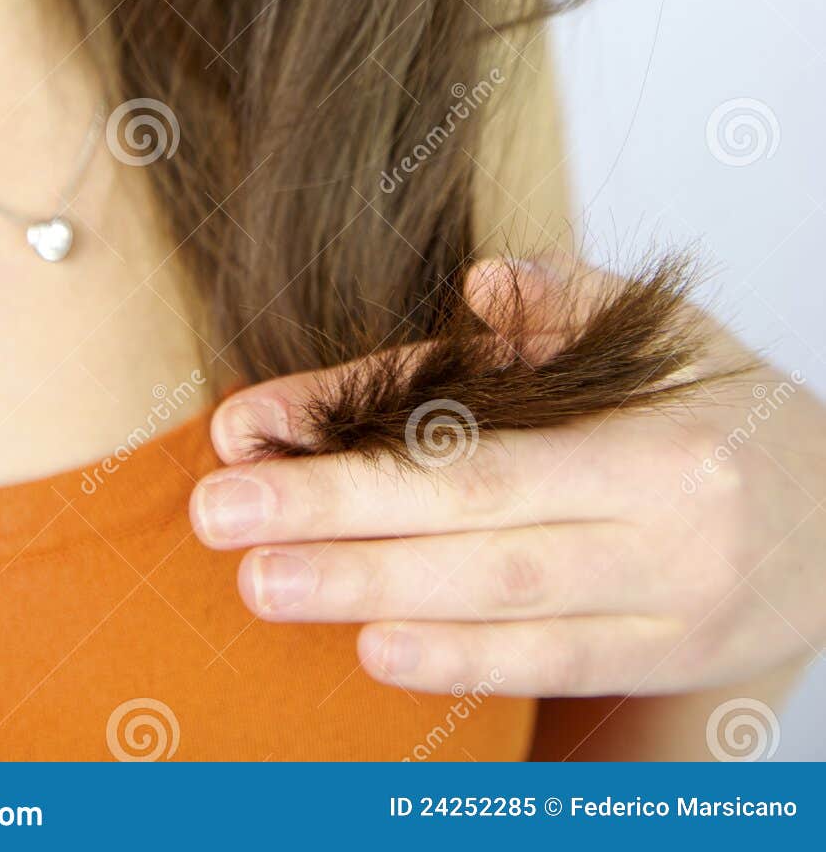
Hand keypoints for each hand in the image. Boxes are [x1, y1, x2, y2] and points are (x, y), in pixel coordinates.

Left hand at [188, 257, 825, 697]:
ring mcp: (666, 606)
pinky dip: (462, 663)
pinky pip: (554, 665)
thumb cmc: (732, 415)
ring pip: (501, 606)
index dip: (358, 448)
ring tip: (263, 582)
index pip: (481, 446)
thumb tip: (479, 287)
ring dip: (371, 595)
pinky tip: (374, 646)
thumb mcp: (668, 337)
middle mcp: (662, 527)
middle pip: (473, 530)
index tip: (248, 436)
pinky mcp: (666, 660)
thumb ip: (569, 303)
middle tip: (220, 516)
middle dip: (334, 524)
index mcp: (655, 438)